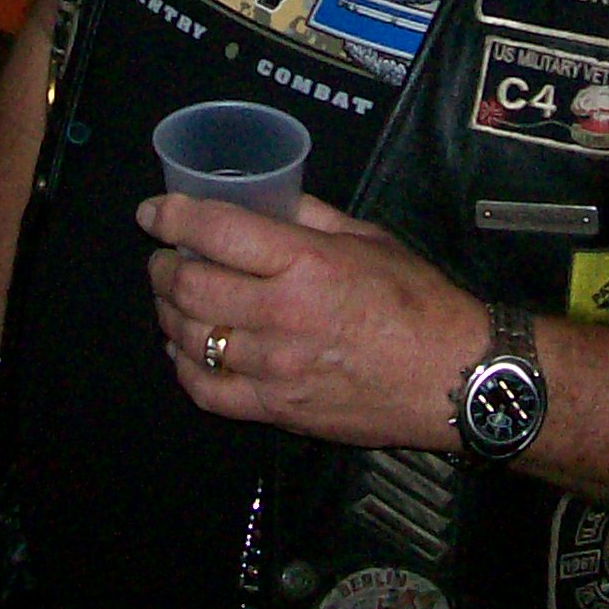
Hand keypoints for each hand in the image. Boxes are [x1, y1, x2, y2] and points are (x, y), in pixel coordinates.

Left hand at [140, 193, 486, 451]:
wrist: (454, 378)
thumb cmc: (419, 302)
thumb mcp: (369, 239)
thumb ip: (310, 217)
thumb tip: (264, 198)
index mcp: (306, 263)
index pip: (217, 231)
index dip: (173, 215)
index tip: (154, 211)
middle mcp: (283, 316)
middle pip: (190, 286)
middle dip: (162, 266)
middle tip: (164, 257)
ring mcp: (276, 369)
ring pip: (190, 338)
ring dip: (169, 313)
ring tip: (174, 299)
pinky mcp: (278, 410)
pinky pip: (208, 391)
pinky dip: (184, 367)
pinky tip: (186, 350)